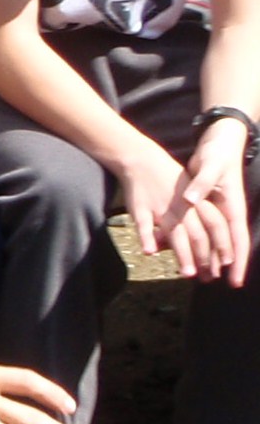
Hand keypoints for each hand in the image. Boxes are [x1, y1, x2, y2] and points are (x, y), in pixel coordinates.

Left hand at [149, 123, 250, 284]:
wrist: (218, 140)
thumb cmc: (217, 154)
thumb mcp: (210, 167)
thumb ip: (201, 184)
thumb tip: (190, 200)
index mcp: (232, 206)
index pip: (237, 239)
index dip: (236, 261)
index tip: (234, 280)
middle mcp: (227, 211)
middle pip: (225, 244)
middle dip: (219, 264)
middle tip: (209, 283)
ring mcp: (217, 209)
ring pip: (213, 238)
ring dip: (207, 255)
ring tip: (197, 274)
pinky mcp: (206, 205)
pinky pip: (202, 227)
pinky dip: (196, 239)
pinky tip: (185, 249)